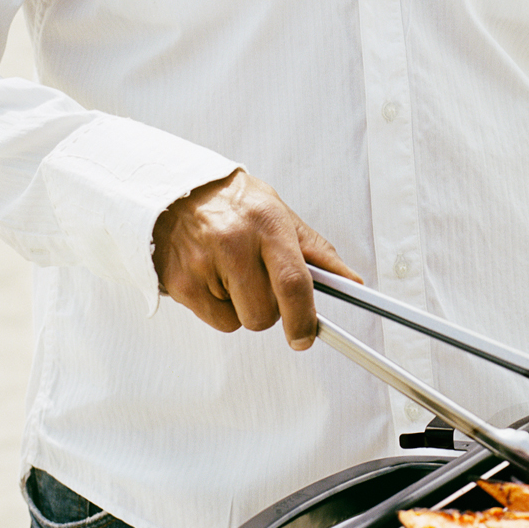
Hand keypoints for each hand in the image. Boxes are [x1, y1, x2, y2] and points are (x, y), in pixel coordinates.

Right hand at [152, 170, 358, 344]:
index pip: (292, 281)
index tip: (306, 336)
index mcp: (266, 222)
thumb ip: (317, 251)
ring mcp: (202, 263)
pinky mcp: (180, 283)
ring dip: (244, 308)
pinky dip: (221, 309)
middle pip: (264, 313)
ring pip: (240, 321)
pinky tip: (214, 278)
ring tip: (234, 273)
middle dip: (272, 311)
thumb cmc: (236, 203)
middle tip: (262, 283)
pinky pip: (218, 322)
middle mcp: (233, 242)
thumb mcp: (280, 213)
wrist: (178, 191)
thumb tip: (351, 281)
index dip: (303, 317)